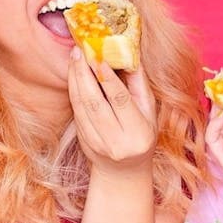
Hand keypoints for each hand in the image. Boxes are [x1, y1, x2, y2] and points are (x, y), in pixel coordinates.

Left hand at [67, 47, 156, 176]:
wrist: (124, 171)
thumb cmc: (142, 134)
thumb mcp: (150, 112)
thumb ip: (139, 84)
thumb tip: (129, 54)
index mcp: (138, 134)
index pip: (120, 101)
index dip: (108, 79)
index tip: (99, 57)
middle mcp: (116, 142)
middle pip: (95, 103)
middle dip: (85, 74)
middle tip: (80, 50)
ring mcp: (96, 144)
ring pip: (81, 107)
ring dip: (75, 79)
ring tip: (75, 57)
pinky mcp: (83, 141)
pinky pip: (76, 112)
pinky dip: (73, 90)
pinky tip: (74, 74)